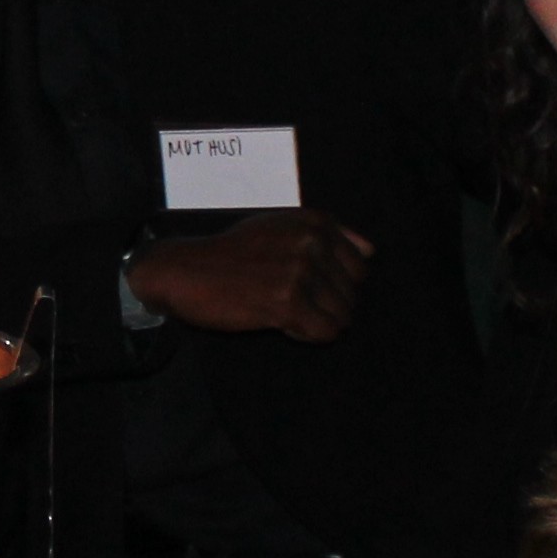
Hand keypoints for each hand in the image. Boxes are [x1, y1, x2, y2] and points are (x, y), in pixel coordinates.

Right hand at [126, 212, 372, 342]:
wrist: (185, 270)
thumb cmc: (232, 253)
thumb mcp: (280, 227)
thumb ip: (328, 235)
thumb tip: (371, 251)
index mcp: (314, 222)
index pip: (359, 266)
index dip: (334, 284)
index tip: (304, 283)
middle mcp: (312, 243)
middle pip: (352, 294)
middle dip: (327, 304)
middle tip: (289, 300)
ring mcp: (301, 272)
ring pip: (342, 316)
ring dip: (316, 321)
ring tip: (284, 311)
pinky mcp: (288, 302)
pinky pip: (324, 332)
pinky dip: (306, 335)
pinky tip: (281, 323)